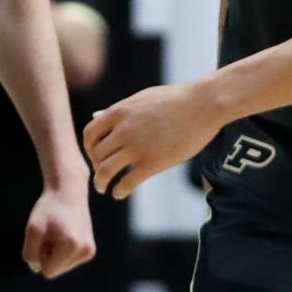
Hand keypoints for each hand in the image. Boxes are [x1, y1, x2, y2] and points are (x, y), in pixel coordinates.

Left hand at [22, 177, 94, 277]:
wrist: (68, 189)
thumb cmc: (49, 208)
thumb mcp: (32, 229)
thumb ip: (30, 254)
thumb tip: (39, 268)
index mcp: (72, 246)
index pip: (47, 271)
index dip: (41, 255)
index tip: (45, 235)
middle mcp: (85, 250)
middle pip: (56, 270)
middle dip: (49, 255)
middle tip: (52, 231)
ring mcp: (89, 250)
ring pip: (62, 266)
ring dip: (55, 252)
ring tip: (59, 231)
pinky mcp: (90, 248)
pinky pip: (69, 261)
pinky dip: (63, 250)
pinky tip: (65, 233)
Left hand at [84, 82, 220, 199]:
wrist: (203, 104)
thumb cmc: (175, 100)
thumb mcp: (142, 98)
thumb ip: (119, 110)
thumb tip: (96, 115)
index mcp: (121, 111)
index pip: (90, 134)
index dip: (89, 148)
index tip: (97, 155)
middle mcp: (125, 129)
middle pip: (96, 155)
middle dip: (96, 166)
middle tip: (102, 173)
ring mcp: (138, 146)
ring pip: (105, 171)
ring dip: (101, 183)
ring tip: (104, 188)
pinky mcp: (153, 162)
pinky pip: (126, 183)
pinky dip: (119, 191)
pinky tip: (120, 192)